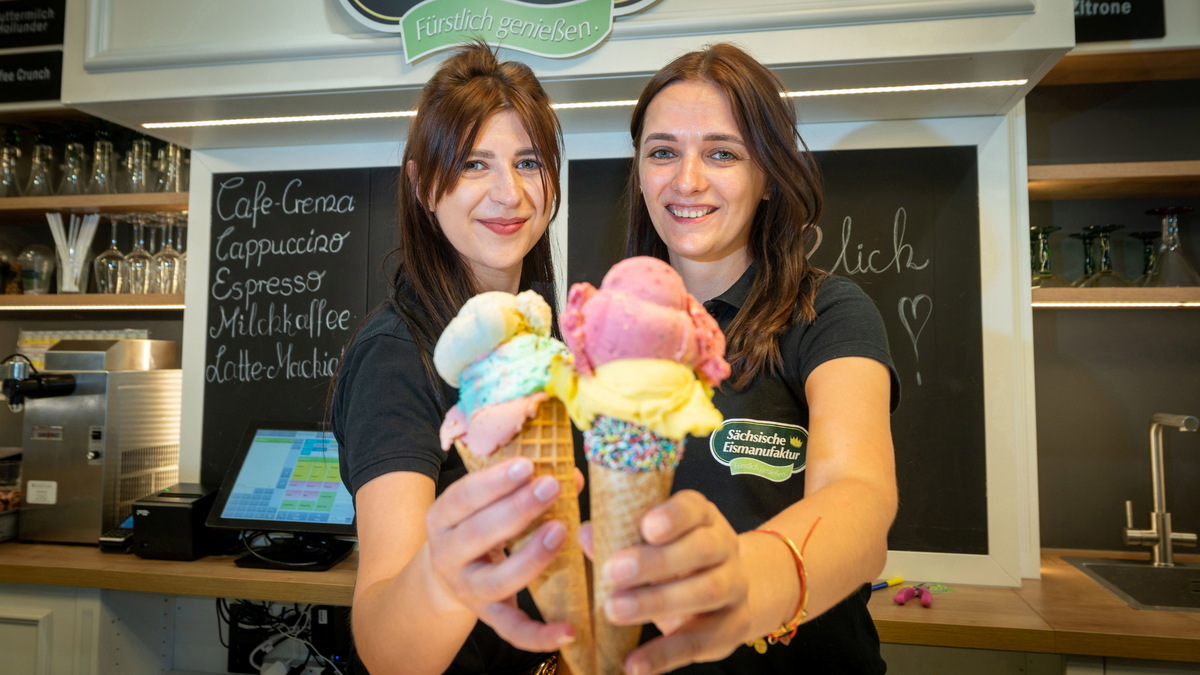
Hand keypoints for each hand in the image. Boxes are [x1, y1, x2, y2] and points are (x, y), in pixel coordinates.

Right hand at [424, 457, 575, 651]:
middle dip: (516, 509)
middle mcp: (447, 554)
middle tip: (551, 487)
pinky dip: (539, 635)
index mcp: (442, 517)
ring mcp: (467, 588)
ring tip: (560, 531)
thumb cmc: (478, 524)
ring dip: (530, 558)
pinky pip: (512, 629)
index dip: (494, 481)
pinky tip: (568, 630)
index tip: (527, 465)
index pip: (463, 496)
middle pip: (478, 533)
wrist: (448, 574)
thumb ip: (524, 486)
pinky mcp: (487, 616)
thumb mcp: (487, 502)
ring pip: (495, 580)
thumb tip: (572, 475)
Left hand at [582, 489, 752, 674]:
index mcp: (702, 518)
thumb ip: (618, 538)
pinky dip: (664, 654)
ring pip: (706, 591)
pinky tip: (634, 664)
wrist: (726, 595)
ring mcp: (734, 586)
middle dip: (656, 561)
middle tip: (612, 572)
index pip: (694, 508)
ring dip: (657, 601)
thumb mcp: (650, 545)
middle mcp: (724, 547)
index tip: (645, 527)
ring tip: (614, 610)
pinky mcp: (732, 627)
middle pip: (701, 548)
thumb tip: (586, 534)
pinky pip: (700, 641)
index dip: (673, 515)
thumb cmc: (675, 561)